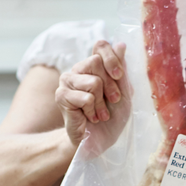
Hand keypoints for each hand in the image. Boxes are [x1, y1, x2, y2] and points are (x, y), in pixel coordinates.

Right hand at [54, 40, 130, 156]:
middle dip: (110, 86)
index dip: (112, 58)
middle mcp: (78, 69)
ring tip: (100, 113)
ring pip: (92, 82)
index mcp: (94, 66)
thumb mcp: (124, 94)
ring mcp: (67, 81)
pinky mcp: (61, 96)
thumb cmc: (111, 117)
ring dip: (101, 103)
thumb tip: (121, 44)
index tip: (119, 76)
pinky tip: (90, 117)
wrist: (97, 141)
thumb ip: (121, 71)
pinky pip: (86, 98)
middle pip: (96, 62)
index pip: (100, 46)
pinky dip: (93, 111)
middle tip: (112, 101)